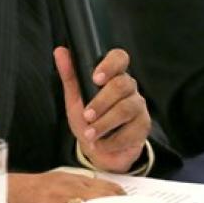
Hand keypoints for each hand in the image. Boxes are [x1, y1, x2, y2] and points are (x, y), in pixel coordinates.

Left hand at [55, 47, 150, 172]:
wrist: (99, 151)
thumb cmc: (88, 120)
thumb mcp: (75, 98)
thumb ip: (69, 75)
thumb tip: (60, 51)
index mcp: (114, 75)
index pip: (119, 58)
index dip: (110, 65)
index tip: (96, 78)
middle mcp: (129, 88)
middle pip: (122, 85)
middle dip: (101, 102)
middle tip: (86, 115)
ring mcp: (139, 106)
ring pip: (126, 108)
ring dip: (105, 123)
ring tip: (90, 135)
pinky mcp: (143, 126)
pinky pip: (131, 131)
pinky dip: (112, 141)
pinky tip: (101, 144)